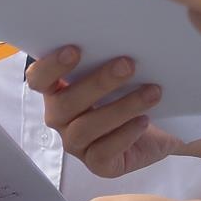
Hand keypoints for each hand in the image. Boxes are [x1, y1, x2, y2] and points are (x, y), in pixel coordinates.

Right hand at [27, 46, 182, 176]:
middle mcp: (61, 118)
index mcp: (58, 90)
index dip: (51, 66)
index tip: (75, 50)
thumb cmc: (132, 91)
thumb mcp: (123, 73)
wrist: (162, 128)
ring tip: (151, 92)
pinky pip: (102, 153)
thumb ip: (112, 56)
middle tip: (127, 64)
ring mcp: (77, 144)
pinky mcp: (98, 165)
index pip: (39, 79)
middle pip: (65, 104)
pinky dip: (124, 134)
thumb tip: (124, 35)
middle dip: (98, 83)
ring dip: (120, 108)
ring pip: (84, 129)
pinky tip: (144, 121)